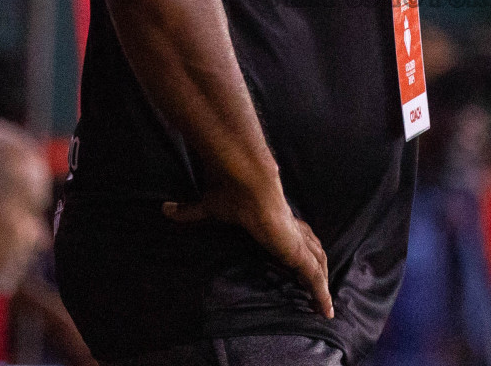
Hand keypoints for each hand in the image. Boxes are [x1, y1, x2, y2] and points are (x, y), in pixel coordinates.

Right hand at [163, 185, 333, 318]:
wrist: (248, 182)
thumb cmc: (232, 193)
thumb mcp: (207, 207)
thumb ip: (190, 212)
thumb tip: (165, 209)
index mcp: (275, 220)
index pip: (293, 236)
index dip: (297, 249)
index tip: (295, 263)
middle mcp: (291, 230)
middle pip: (312, 251)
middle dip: (316, 268)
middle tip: (316, 288)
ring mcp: (297, 241)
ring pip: (318, 266)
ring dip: (322, 284)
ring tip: (323, 304)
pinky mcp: (298, 252)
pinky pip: (315, 278)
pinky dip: (321, 294)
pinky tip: (325, 309)